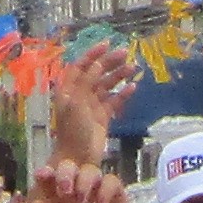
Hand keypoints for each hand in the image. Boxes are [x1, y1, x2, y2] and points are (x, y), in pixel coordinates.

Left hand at [30, 157, 142, 202]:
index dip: (45, 173)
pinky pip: (112, 182)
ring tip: (82, 200)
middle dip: (66, 173)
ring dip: (84, 180)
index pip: (49, 180)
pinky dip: (106, 188)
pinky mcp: (116, 197)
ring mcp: (96, 192)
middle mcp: (76, 192)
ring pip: (90, 170)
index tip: (42, 175)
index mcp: (58, 200)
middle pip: (70, 168)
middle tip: (65, 190)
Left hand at [52, 42, 139, 170]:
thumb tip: (97, 63)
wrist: (77, 157)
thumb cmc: (72, 130)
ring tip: (133, 68)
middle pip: (96, 73)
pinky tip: (132, 87)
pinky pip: (114, 101)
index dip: (92, 54)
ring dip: (118, 76)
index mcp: (69, 89)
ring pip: (107, 85)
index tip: (106, 44)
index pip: (80, 65)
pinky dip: (123, 94)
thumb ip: (86, 81)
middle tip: (126, 53)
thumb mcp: (77, 103)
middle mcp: (80, 95)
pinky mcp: (103, 117)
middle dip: (109, 62)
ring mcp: (92, 106)